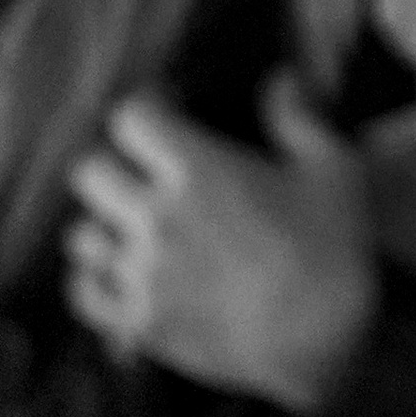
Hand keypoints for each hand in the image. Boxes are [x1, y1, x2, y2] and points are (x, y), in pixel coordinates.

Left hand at [65, 74, 375, 410]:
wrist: (321, 339)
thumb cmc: (333, 246)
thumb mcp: (332, 166)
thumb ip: (296, 116)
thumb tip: (278, 77)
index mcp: (200, 170)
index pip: (131, 119)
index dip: (146, 110)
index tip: (167, 115)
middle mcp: (159, 218)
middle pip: (90, 172)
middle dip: (114, 164)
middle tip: (145, 173)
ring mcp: (144, 275)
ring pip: (82, 235)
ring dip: (103, 224)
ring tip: (133, 227)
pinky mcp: (140, 322)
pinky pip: (84, 293)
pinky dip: (95, 279)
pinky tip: (122, 273)